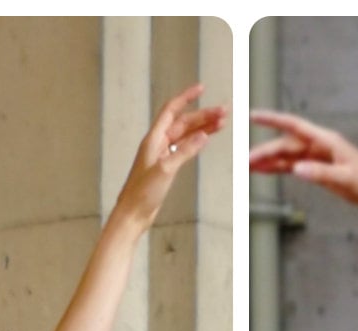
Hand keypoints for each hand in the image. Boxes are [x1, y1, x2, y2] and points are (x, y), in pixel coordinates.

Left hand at [114, 84, 226, 227]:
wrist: (133, 214)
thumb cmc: (142, 193)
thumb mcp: (166, 170)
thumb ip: (185, 151)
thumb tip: (203, 136)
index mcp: (153, 139)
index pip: (172, 110)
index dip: (186, 97)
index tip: (201, 88)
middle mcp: (158, 143)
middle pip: (184, 122)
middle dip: (204, 115)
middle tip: (224, 112)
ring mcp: (163, 154)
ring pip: (186, 135)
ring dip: (203, 127)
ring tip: (222, 123)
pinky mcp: (167, 166)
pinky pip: (184, 147)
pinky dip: (196, 141)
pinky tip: (207, 138)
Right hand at [248, 110, 357, 212]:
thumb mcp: (346, 179)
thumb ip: (321, 173)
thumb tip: (297, 170)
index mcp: (326, 141)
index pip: (294, 126)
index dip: (273, 120)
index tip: (253, 116)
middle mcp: (319, 145)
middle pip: (286, 145)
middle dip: (265, 151)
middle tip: (245, 162)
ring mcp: (317, 158)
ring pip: (287, 156)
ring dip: (268, 161)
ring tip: (247, 167)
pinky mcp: (317, 170)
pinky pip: (293, 167)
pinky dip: (278, 169)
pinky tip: (264, 172)